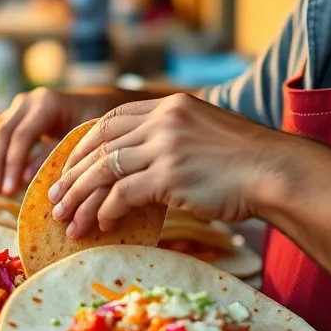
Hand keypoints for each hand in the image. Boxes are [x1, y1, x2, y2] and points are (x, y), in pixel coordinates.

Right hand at [0, 88, 107, 195]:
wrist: (99, 103)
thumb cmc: (96, 122)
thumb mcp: (84, 138)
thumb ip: (57, 155)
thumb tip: (26, 177)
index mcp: (47, 103)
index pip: (22, 135)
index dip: (13, 163)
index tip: (9, 190)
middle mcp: (30, 101)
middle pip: (4, 133)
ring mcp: (21, 106)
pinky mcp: (18, 115)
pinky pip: (3, 136)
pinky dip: (0, 156)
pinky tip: (0, 177)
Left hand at [48, 94, 298, 237]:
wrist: (276, 172)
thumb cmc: (246, 161)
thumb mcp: (205, 133)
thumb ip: (173, 137)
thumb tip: (142, 165)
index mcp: (169, 106)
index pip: (110, 119)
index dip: (83, 145)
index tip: (68, 167)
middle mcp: (163, 120)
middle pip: (100, 144)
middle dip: (72, 174)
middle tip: (55, 199)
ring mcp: (165, 146)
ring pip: (105, 170)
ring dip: (81, 198)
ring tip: (67, 219)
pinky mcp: (169, 175)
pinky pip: (123, 194)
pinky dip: (107, 211)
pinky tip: (102, 225)